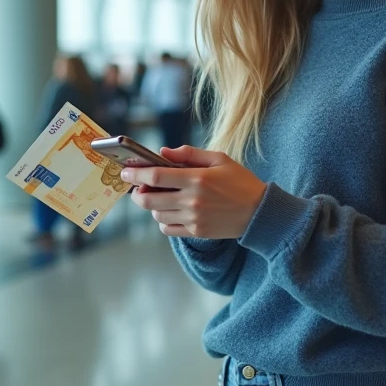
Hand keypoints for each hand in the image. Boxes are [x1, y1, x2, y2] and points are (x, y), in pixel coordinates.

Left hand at [123, 146, 266, 238]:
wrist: (259, 212)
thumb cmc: (239, 181)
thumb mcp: (219, 159)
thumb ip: (189, 154)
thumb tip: (162, 152)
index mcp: (197, 178)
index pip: (156, 176)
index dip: (136, 174)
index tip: (125, 171)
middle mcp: (192, 200)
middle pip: (149, 199)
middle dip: (137, 193)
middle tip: (138, 187)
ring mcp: (193, 219)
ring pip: (156, 214)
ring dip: (151, 206)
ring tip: (158, 197)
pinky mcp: (196, 232)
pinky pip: (167, 229)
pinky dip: (162, 221)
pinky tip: (169, 211)